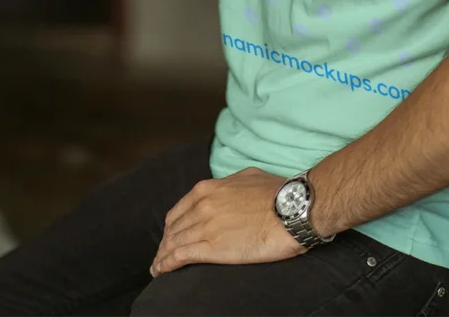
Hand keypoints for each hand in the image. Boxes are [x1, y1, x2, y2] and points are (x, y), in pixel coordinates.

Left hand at [150, 168, 302, 276]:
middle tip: (162, 255)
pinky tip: (161, 271)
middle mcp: (202, 205)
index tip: (171, 236)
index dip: (173, 226)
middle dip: (165, 243)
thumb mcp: (247, 177)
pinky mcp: (213, 248)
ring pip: (174, 243)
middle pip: (174, 228)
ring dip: (162, 256)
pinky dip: (167, 264)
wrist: (291, 208)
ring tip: (157, 267)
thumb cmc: (276, 192)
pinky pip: (180, 256)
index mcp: (209, 188)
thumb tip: (226, 190)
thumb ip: (229, 185)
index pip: (180, 210)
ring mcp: (206, 226)